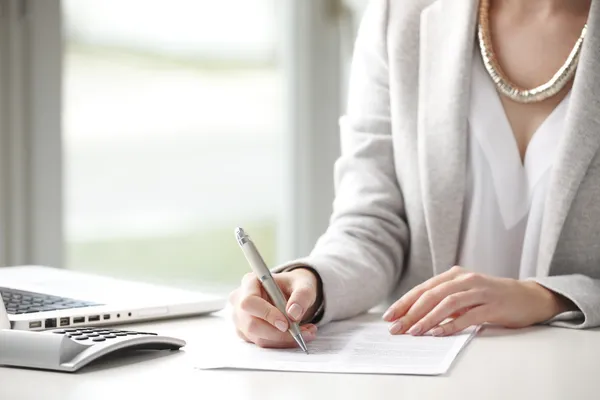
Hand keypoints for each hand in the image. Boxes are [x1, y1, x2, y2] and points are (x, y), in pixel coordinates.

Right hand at [229, 268, 319, 347]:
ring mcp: (241, 318)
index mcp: (250, 282)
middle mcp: (240, 300)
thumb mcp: (304, 284)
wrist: (292, 293)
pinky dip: (282, 342)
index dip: (266, 314)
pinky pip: (263, 343)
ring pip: (258, 337)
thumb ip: (301, 296)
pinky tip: (296, 334)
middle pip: (252, 324)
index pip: (249, 302)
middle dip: (278, 334)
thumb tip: (293, 314)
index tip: (286, 323)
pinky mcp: (246, 332)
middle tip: (300, 332)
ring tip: (306, 332)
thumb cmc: (294, 285)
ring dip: (284, 340)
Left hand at [382, 266, 569, 336]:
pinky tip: (438, 333)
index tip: (389, 316)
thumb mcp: (463, 293)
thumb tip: (412, 317)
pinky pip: (469, 315)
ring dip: (428, 319)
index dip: (404, 302)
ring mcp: (480, 291)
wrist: (527, 297)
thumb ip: (443, 300)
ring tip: (414, 332)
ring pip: (448, 303)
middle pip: (432, 295)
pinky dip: (452, 325)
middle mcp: (465, 279)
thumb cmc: (490, 297)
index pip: (423, 288)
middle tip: (397, 328)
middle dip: (411, 312)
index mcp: (454, 275)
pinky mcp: (493, 305)